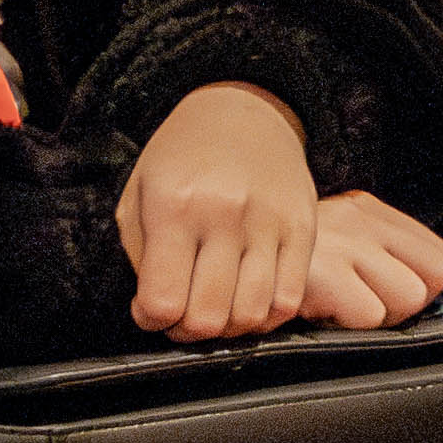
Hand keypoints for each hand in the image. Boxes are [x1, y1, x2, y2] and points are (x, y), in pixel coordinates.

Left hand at [116, 81, 320, 338]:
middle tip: (181, 315)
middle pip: (208, 318)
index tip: (150, 309)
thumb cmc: (181, 158)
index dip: (151, 319)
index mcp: (174, 205)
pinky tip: (247, 299)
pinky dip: (265, 316)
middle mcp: (225, 214)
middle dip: (187, 331)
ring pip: (252, 315)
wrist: (241, 111)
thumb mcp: (139, 195)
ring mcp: (270, 222)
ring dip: (228, 328)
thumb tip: (159, 312)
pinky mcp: (303, 229)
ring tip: (215, 307)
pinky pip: (288, 299)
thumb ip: (142, 256)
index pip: (163, 301)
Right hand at [297, 189, 442, 331]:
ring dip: (378, 317)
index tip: (387, 297)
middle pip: (436, 274)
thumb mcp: (334, 243)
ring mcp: (345, 243)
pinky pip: (370, 315)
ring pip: (410, 297)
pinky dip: (349, 326)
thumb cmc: (285, 267)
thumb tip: (420, 293)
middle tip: (364, 307)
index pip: (438, 254)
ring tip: (341, 308)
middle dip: (405, 305)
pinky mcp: (324, 273)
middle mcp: (361, 219)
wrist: (216, 264)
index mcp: (367, 210)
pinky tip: (321, 312)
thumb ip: (378, 254)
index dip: (422, 287)